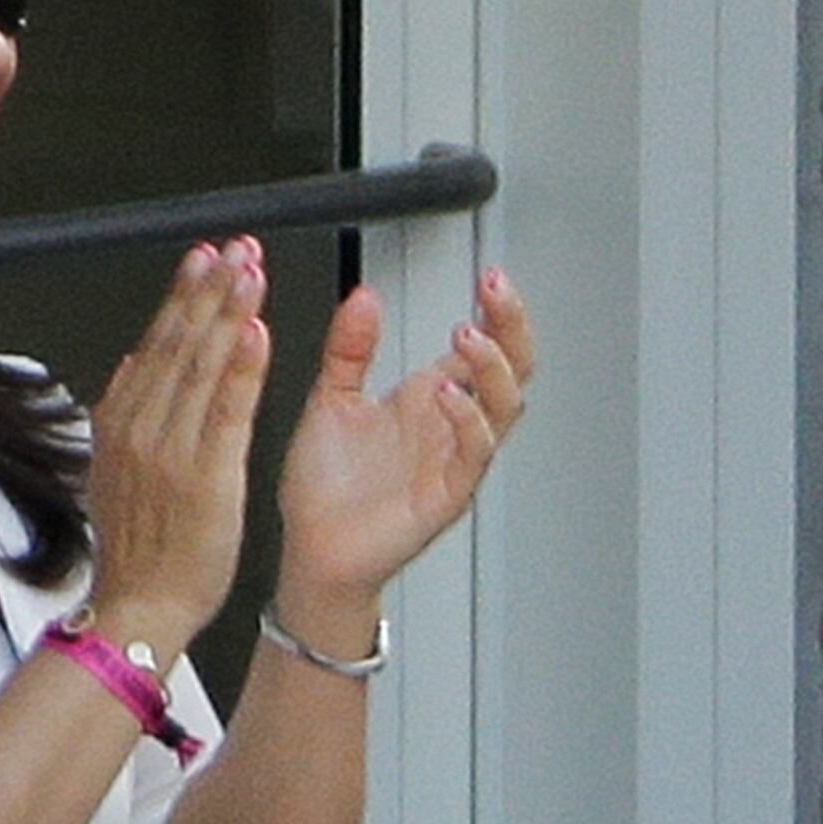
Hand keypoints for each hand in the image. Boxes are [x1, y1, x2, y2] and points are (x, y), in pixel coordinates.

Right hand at [83, 239, 271, 656]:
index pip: (158, 342)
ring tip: (249, 268)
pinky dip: (242, 366)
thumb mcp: (117, 471)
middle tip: (236, 245)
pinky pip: (227, 409)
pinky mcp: (206, 473)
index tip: (206, 257)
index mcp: (125, 420)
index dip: (185, 295)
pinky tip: (257, 330)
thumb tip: (134, 368)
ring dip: (228, 310)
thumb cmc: (140, 551)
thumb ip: (127, 416)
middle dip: (209, 287)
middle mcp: (145, 424)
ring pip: (202, 362)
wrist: (140, 605)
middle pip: (179, 339)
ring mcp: (173, 446)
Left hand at [271, 267, 533, 625]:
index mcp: (428, 401)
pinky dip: (468, 422)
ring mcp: (453, 462)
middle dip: (511, 327)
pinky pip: (473, 457)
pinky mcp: (445, 497)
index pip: (482, 349)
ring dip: (492, 368)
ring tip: (467, 336)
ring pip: (503, 411)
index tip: (489, 276)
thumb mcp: (331, 396)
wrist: (311, 548)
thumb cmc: (326, 487)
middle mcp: (449, 429)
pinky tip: (448, 395)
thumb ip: (350, 347)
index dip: (495, 313)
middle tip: (496, 289)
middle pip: (510, 371)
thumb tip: (365, 297)